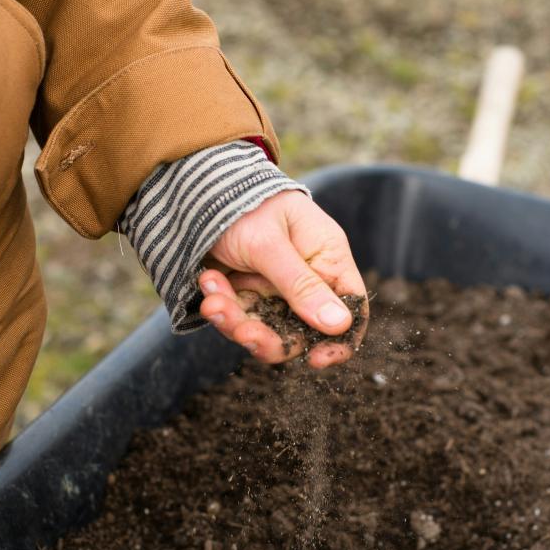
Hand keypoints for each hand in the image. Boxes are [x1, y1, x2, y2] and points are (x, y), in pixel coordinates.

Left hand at [198, 191, 367, 368]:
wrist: (198, 189)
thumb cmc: (245, 204)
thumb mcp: (271, 244)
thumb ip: (301, 285)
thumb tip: (340, 326)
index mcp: (327, 258)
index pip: (351, 307)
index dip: (340, 340)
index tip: (317, 360)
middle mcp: (305, 278)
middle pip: (302, 330)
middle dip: (269, 337)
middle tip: (242, 331)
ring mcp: (274, 288)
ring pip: (265, 329)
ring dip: (236, 321)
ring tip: (212, 300)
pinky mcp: (246, 292)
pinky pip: (238, 316)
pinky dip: (220, 304)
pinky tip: (208, 279)